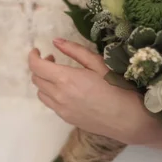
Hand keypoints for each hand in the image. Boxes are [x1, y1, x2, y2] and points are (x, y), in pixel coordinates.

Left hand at [28, 38, 157, 144]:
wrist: (128, 120)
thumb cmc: (118, 88)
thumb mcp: (98, 63)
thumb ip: (75, 51)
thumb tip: (56, 41)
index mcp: (66, 79)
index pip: (36, 66)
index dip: (33, 56)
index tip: (38, 50)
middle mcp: (59, 95)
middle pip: (36, 79)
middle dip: (40, 66)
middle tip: (53, 59)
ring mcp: (61, 109)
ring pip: (41, 92)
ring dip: (44, 81)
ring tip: (59, 75)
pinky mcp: (66, 118)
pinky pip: (50, 104)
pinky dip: (51, 93)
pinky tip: (66, 90)